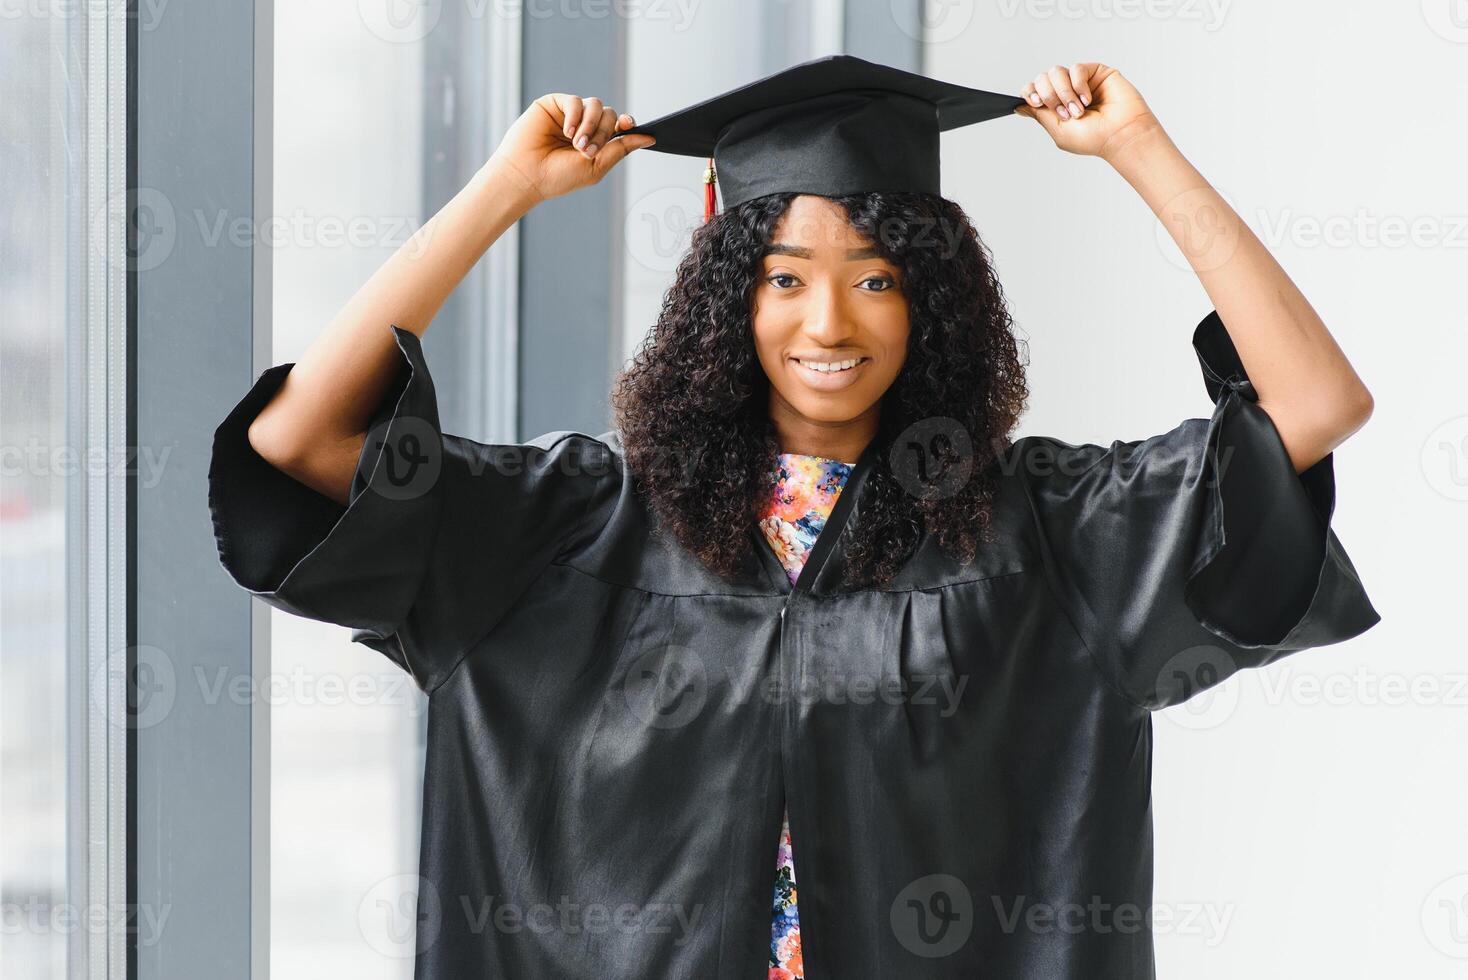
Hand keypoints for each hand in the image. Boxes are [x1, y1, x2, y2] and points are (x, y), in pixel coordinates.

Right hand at [487, 93, 655, 204]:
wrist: (527, 175)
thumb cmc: (559, 176)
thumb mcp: (597, 165)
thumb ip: (621, 148)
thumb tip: (649, 137)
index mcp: (596, 141)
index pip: (618, 124)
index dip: (627, 123)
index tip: (628, 125)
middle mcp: (585, 125)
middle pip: (609, 114)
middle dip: (603, 132)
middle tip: (587, 150)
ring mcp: (570, 114)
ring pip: (596, 105)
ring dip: (591, 125)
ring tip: (577, 144)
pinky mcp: (554, 104)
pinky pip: (576, 101)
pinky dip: (575, 117)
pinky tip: (567, 132)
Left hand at [1014, 63, 1161, 159]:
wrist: (1121, 134)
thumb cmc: (1094, 138)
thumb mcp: (1058, 130)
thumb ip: (1039, 115)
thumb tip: (1019, 106)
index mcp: (1055, 107)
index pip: (1033, 90)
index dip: (1030, 92)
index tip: (1036, 102)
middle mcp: (1066, 92)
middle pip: (1042, 79)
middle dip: (1049, 96)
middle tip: (1065, 113)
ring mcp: (1080, 81)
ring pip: (1056, 72)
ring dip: (1064, 93)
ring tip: (1078, 109)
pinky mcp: (1095, 72)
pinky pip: (1076, 68)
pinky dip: (1079, 84)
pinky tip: (1088, 98)